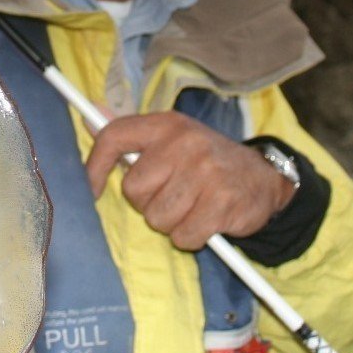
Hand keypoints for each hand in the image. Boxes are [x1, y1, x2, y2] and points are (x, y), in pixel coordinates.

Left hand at [85, 112, 294, 249]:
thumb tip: (89, 115)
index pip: (114, 137)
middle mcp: (184, 142)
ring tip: (190, 206)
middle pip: (134, 189)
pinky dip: (191, 237)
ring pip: (157, 217)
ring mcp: (206, 171)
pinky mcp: (223, 202)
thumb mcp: (171, 138)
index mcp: (166, 124)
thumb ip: (130, 133)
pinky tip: (205, 220)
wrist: (263, 177)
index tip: (91, 189)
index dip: (94, 167)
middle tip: (172, 194)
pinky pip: (184, 235)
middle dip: (147, 202)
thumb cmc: (205, 160)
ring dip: (171, 222)